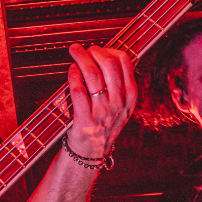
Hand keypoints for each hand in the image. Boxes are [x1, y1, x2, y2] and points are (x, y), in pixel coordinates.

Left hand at [65, 44, 137, 159]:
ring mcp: (102, 111)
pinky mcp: (85, 119)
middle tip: (84, 49)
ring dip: (81, 58)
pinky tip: (71, 70)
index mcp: (130, 96)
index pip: (125, 63)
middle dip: (94, 51)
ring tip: (74, 51)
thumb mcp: (120, 106)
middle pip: (109, 64)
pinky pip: (78, 90)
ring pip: (93, 74)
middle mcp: (118, 103)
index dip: (110, 50)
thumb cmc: (102, 124)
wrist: (91, 153)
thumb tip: (105, 55)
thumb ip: (118, 84)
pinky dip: (73, 75)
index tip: (99, 50)